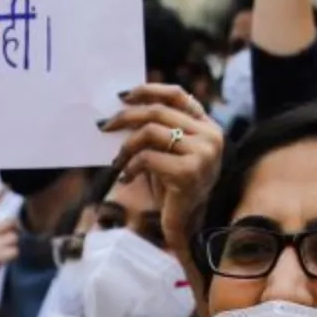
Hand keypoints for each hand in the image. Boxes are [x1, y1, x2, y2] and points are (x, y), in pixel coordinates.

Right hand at [0, 189, 18, 284]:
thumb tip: (13, 227)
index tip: (6, 186)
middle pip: (11, 223)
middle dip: (14, 231)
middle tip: (7, 241)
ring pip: (15, 238)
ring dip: (12, 247)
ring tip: (1, 254)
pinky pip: (16, 251)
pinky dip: (12, 257)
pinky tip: (2, 261)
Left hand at [105, 83, 222, 256]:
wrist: (188, 226)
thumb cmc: (174, 187)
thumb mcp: (169, 151)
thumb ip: (159, 128)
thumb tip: (124, 106)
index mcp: (208, 126)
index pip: (178, 95)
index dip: (149, 90)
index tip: (123, 96)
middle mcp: (210, 136)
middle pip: (158, 111)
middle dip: (126, 116)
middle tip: (105, 126)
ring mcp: (203, 153)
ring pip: (150, 132)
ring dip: (126, 146)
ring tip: (117, 160)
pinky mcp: (189, 172)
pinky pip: (147, 157)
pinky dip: (130, 167)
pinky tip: (126, 178)